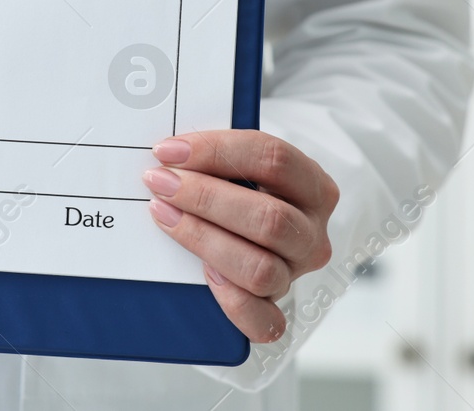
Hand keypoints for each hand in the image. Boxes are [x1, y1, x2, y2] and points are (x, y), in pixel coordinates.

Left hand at [143, 130, 338, 342]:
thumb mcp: (239, 168)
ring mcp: (296, 275)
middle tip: (161, 183)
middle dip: (205, 198)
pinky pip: (262, 321)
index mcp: (312, 186)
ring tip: (164, 216)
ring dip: (204, 239)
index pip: (275, 160)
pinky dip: (231, 301)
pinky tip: (203, 273)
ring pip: (260, 269)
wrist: (245, 236)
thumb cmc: (238, 194)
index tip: (169, 151)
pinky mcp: (278, 311)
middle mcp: (311, 233)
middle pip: (269, 218)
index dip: (218, 151)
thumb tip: (169, 153)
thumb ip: (216, 159)